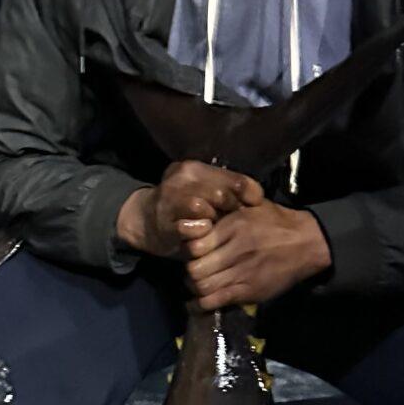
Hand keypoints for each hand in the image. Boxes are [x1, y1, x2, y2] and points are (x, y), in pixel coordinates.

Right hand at [117, 161, 263, 258]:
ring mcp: (170, 200)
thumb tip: (259, 201)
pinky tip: (201, 235)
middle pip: (221, 194)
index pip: (235, 179)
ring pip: (203, 208)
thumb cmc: (184, 209)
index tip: (254, 206)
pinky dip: (198, 233)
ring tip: (215, 228)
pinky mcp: (164, 223)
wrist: (144, 221)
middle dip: (231, 211)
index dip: (250, 195)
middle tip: (234, 222)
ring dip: (213, 222)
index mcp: (196, 168)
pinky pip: (188, 228)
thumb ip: (229, 192)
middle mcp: (182, 178)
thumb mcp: (205, 192)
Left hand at [185, 202, 331, 309]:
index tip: (192, 252)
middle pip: (195, 269)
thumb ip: (225, 213)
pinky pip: (216, 301)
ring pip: (202, 287)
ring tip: (198, 284)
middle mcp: (236, 250)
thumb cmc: (276, 222)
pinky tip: (197, 303)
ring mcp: (242, 273)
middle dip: (190, 271)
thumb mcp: (250, 207)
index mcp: (234, 227)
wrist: (307, 243)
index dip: (188, 251)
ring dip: (195, 287)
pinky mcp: (249, 291)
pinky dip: (201, 304)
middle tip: (194, 270)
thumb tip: (198, 220)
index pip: (195, 246)